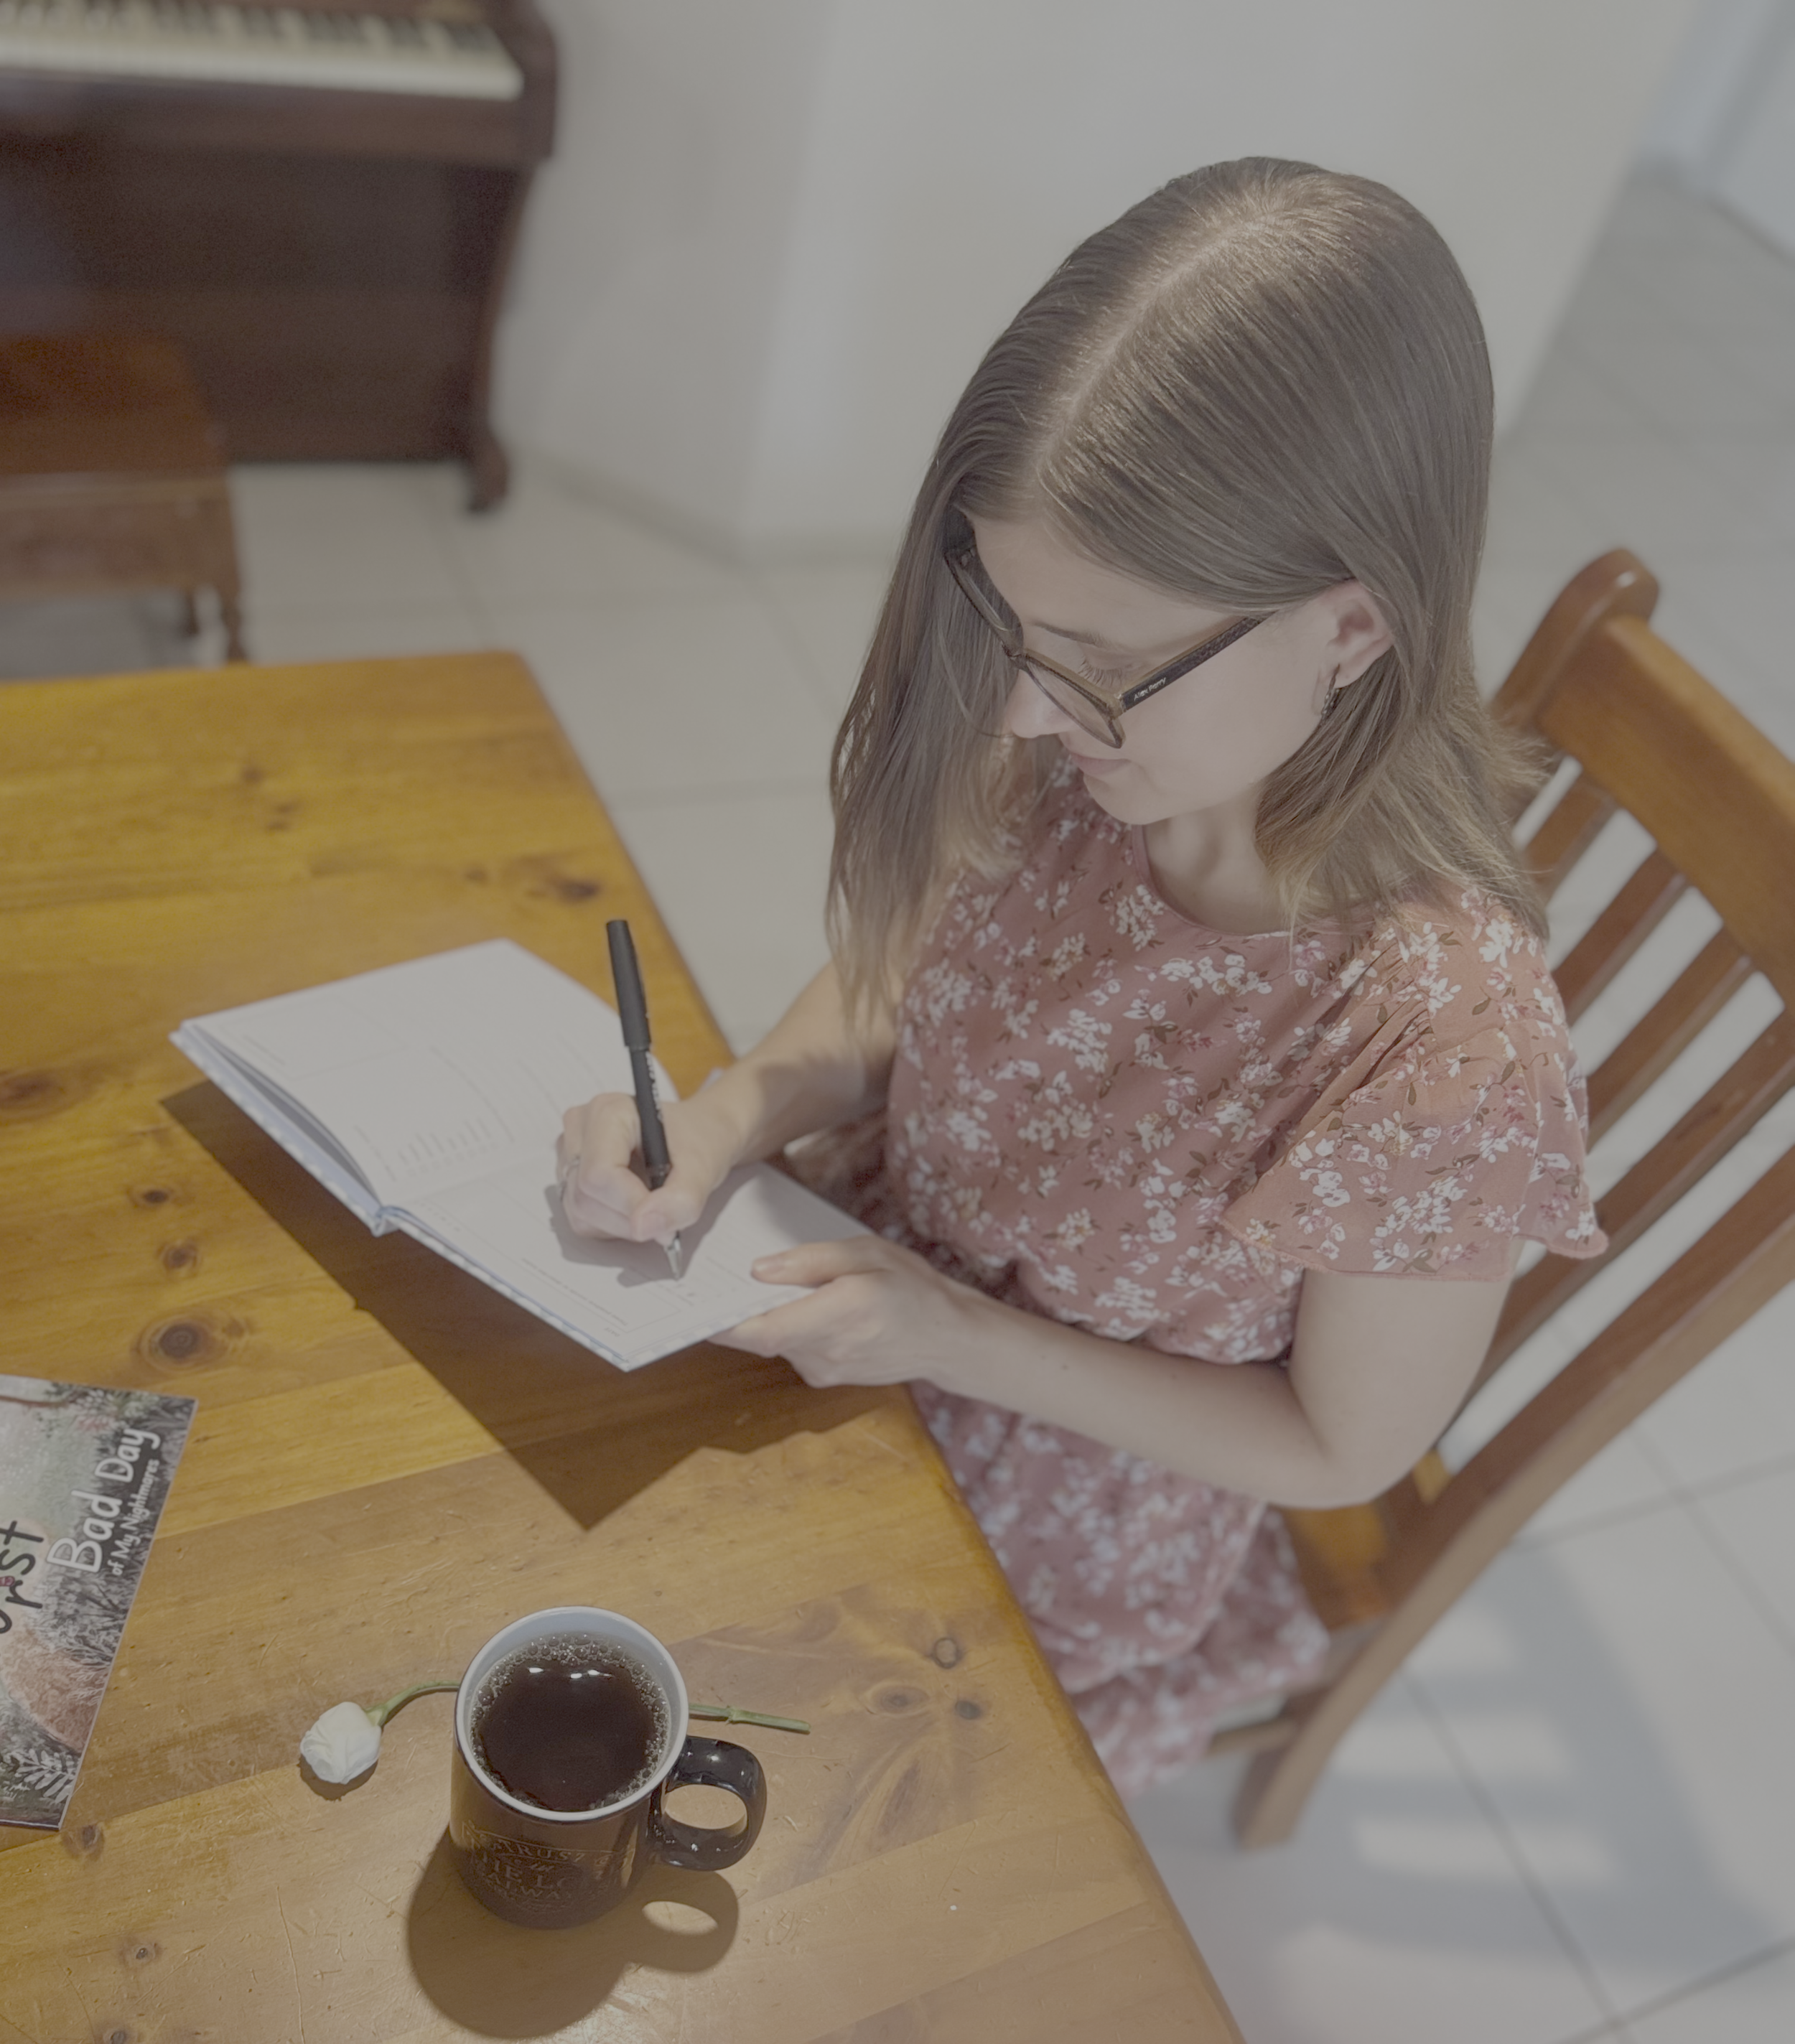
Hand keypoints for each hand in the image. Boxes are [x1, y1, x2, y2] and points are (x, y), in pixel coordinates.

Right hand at [558, 1090, 739, 1250]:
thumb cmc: (700, 1141)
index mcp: (609, 1111)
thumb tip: (642, 1228)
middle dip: (629, 1219)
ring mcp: (570, 1152)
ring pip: (580, 1212)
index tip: (665, 1222)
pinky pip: (581, 1219)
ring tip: (653, 1203)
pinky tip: (635, 1205)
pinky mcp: (569, 1176)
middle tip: (666, 1213)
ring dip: (622, 1225)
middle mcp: (581, 1127)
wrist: (701, 1134)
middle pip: (585, 1196)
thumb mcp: (704, 1169)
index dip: (630, 1206)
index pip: (599, 1174)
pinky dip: (612, 1225)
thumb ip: (680, 1200)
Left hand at [715, 1234, 994, 1391]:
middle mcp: (826, 1352)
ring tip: (776, 1286)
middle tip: (719, 1279)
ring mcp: (824, 1370)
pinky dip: (786, 1326)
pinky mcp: (824, 1376)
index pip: (762, 1330)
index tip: (694, 1304)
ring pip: (774, 1341)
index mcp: (839, 1315)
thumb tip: (760, 1270)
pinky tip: (803, 1306)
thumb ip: (813, 1260)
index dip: (722, 1322)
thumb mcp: (869, 1253)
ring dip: (767, 1316)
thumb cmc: (913, 1289)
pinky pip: (790, 1349)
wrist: (947, 1338)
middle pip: (760, 1336)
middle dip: (739, 1309)